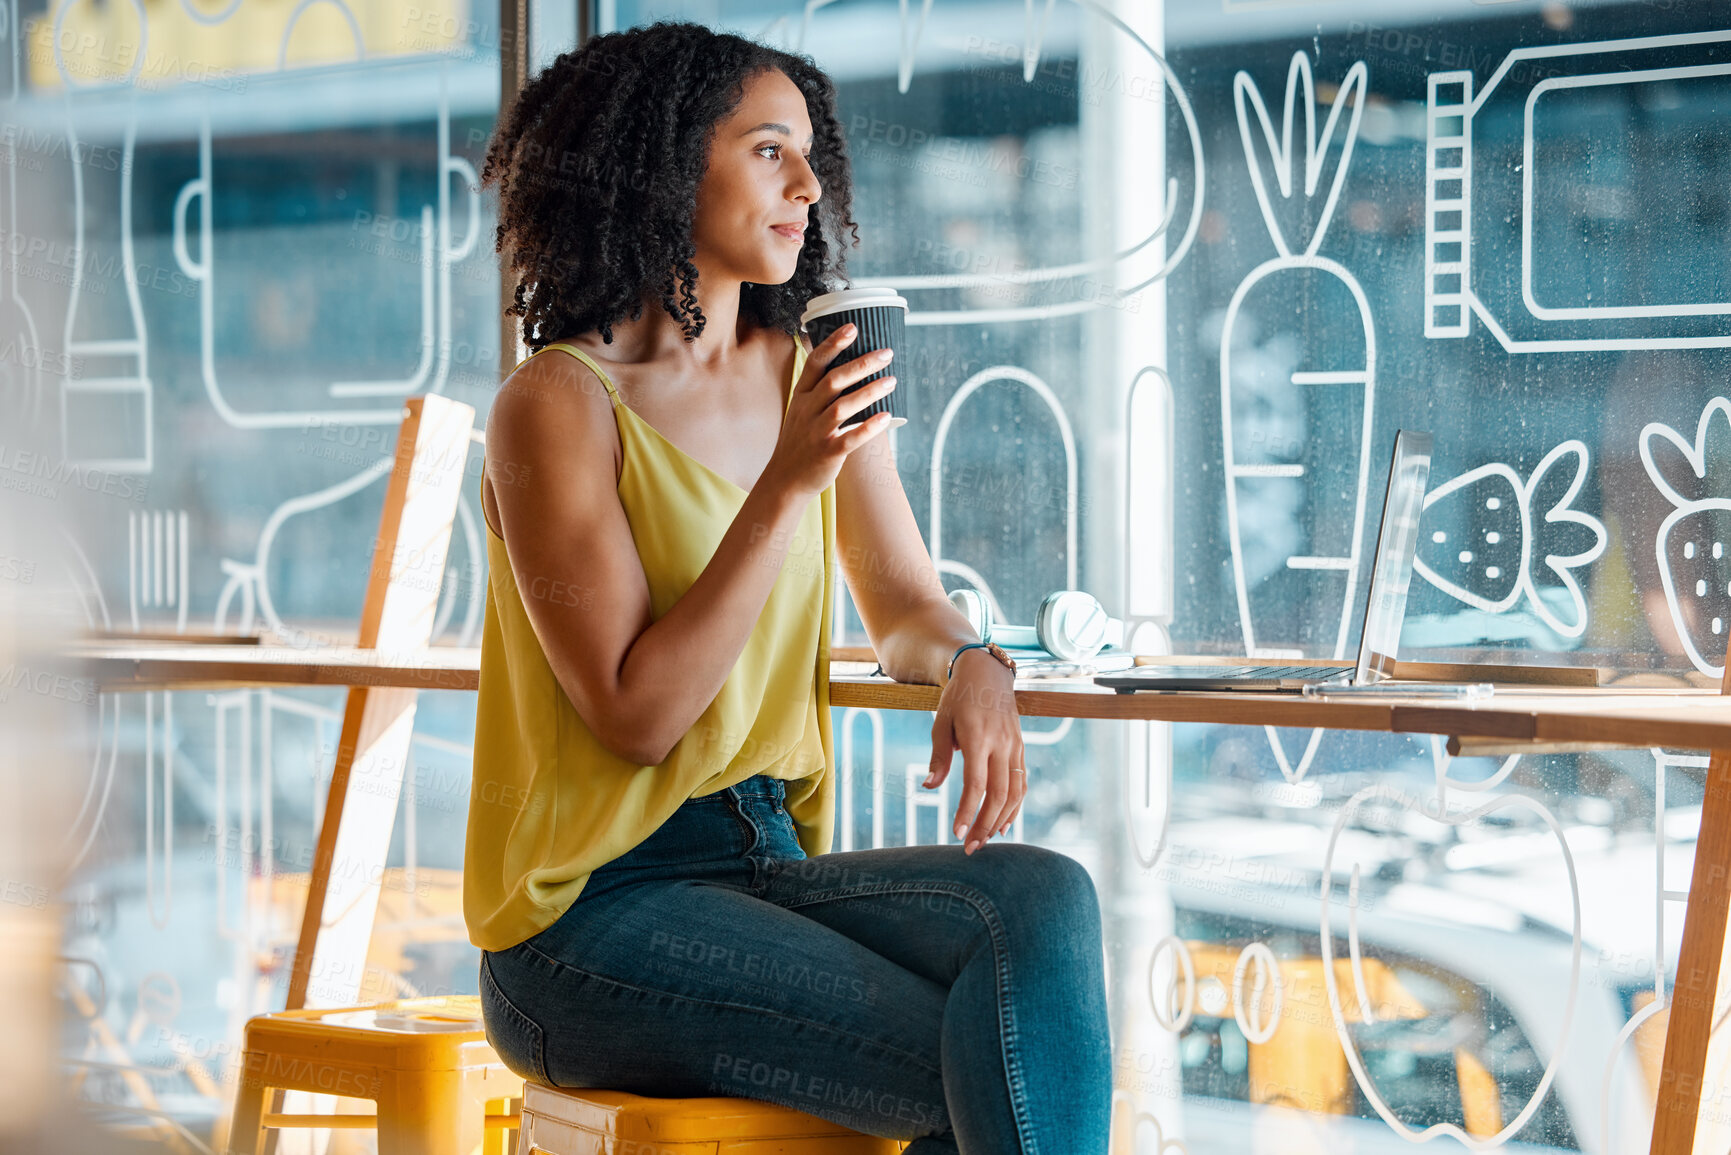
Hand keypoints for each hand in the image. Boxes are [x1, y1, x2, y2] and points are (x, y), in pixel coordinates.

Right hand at [762, 324, 898, 497]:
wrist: (785, 479)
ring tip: (892, 381)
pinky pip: (850, 438)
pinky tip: (886, 417)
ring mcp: (817, 432)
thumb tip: (849, 366)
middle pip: (834, 381)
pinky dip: (869, 427)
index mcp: (802, 396)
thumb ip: (819, 389)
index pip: (816, 364)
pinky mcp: (828, 453)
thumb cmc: (800, 441)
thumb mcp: (801, 411)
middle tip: (886, 353)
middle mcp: (807, 411)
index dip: (833, 344)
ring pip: (843, 407)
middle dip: (861, 364)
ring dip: (870, 391)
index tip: (853, 328)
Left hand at [923, 648, 1025, 853]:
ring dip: (1001, 820)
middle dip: (985, 824)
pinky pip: (1021, 783)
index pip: (976, 783)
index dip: (967, 811)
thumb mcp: (941, 722)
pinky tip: (1003, 823)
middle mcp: (1001, 744)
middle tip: (971, 847)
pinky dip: (1015, 806)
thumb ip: (938, 756)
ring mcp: (1015, 747)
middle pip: (999, 794)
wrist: (988, 674)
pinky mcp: (1021, 748)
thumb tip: (930, 787)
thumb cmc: (958, 698)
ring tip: (985, 840)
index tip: (957, 833)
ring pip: (1015, 792)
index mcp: (978, 737)